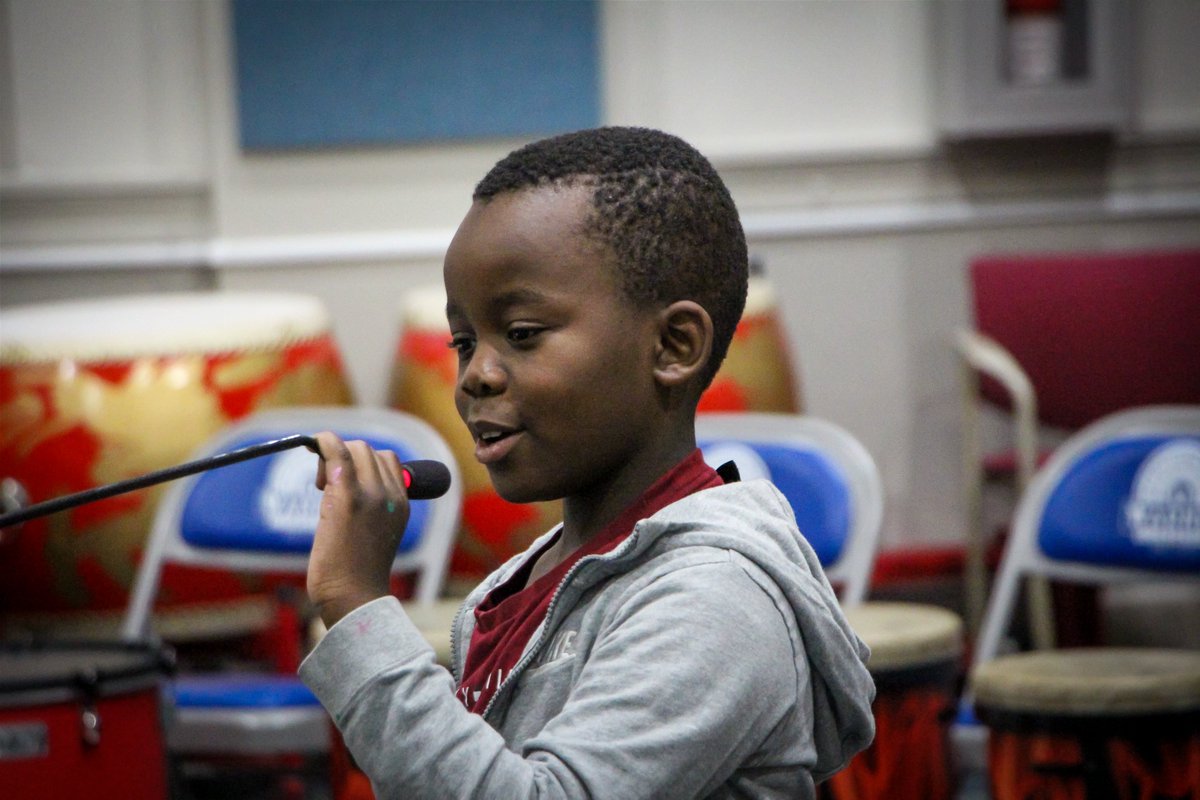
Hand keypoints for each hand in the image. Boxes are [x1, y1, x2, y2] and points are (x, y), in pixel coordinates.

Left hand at [306, 431, 411, 627]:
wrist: (354, 598)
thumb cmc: (357, 572)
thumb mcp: (376, 533)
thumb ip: (372, 506)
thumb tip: (339, 482)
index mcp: (402, 503)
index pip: (387, 461)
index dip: (362, 463)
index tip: (342, 480)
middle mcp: (392, 495)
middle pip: (369, 451)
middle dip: (345, 457)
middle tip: (325, 485)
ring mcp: (372, 494)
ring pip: (355, 448)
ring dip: (334, 456)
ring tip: (322, 486)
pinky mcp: (347, 497)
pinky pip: (338, 452)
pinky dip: (325, 441)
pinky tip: (315, 442)